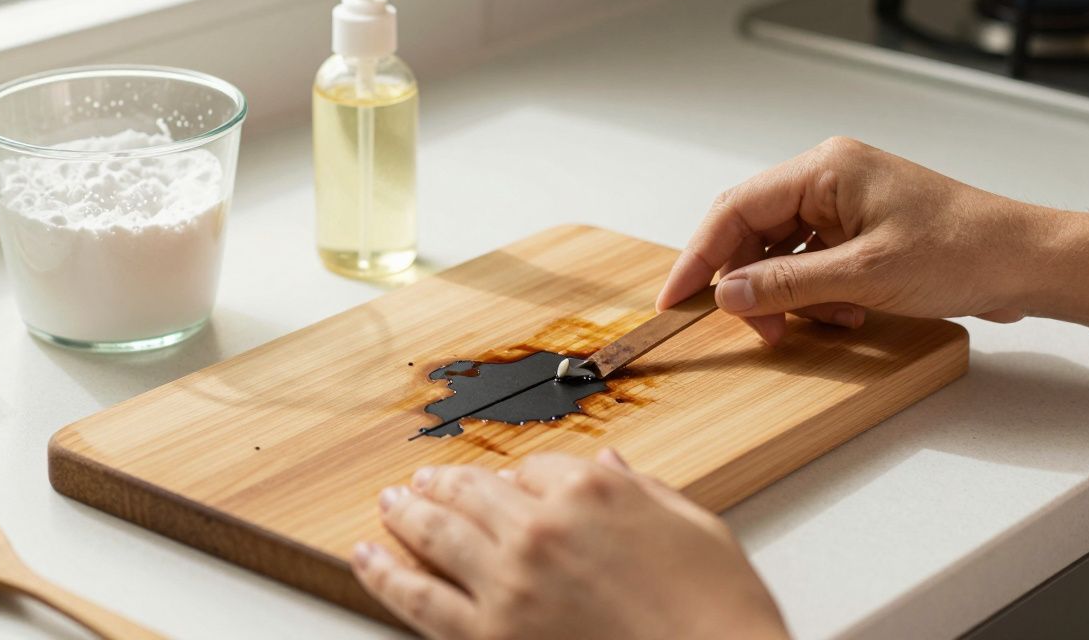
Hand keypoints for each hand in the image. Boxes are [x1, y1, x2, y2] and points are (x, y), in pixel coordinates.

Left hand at [353, 449, 786, 639]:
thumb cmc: (720, 612)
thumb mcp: (697, 527)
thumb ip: (641, 491)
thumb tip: (606, 466)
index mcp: (593, 491)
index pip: (534, 470)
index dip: (517, 478)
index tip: (506, 484)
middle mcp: (542, 527)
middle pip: (475, 493)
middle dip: (444, 482)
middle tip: (421, 480)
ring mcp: (511, 581)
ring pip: (439, 534)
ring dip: (408, 514)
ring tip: (390, 504)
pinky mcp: (491, 635)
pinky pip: (421, 598)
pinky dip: (386, 574)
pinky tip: (367, 557)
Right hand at [656, 137, 1045, 344]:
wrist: (1027, 261)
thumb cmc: (963, 250)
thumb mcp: (863, 276)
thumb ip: (785, 284)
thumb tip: (726, 294)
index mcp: (824, 168)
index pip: (735, 209)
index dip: (698, 256)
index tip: (675, 298)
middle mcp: (828, 177)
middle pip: (753, 231)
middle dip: (748, 283)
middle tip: (757, 327)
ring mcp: (844, 203)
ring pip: (779, 252)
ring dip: (788, 294)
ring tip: (822, 322)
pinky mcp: (858, 229)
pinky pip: (810, 261)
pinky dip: (814, 294)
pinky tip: (843, 315)